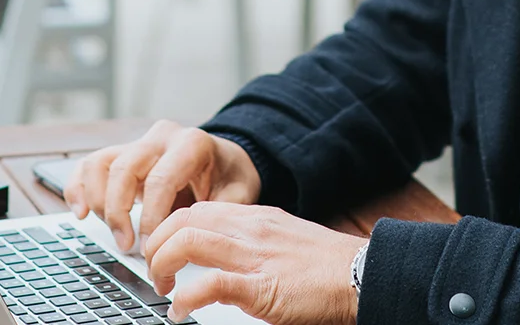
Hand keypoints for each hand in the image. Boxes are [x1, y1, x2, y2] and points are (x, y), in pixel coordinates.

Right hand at [64, 120, 261, 251]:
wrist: (225, 160)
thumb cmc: (231, 178)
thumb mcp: (240, 193)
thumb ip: (222, 211)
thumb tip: (194, 236)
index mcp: (192, 144)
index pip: (160, 180)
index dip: (150, 218)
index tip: (149, 248)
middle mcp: (162, 137)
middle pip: (123, 169)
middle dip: (118, 213)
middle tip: (126, 246)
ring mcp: (139, 142)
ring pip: (100, 164)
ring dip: (98, 203)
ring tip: (113, 233)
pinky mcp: (122, 152)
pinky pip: (90, 164)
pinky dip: (78, 188)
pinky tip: (81, 213)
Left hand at [143, 201, 365, 324]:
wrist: (363, 275)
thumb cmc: (329, 266)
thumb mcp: (283, 240)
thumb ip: (252, 243)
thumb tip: (222, 259)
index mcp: (255, 218)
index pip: (197, 208)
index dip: (169, 228)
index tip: (162, 249)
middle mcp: (250, 230)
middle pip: (183, 219)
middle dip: (157, 244)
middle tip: (155, 270)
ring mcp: (255, 256)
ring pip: (188, 241)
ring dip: (163, 265)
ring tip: (163, 288)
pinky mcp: (263, 288)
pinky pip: (211, 284)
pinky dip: (187, 297)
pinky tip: (180, 311)